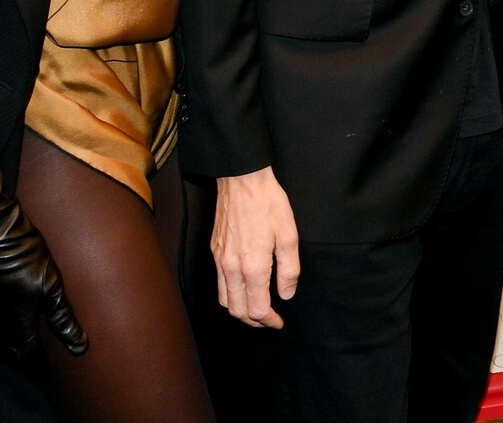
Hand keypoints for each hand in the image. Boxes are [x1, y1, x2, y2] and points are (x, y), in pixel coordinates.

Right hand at [0, 213, 86, 362]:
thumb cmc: (27, 258)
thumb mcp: (52, 287)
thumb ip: (64, 320)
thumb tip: (80, 347)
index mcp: (17, 325)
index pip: (27, 357)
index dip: (37, 367)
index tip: (45, 374)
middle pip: (8, 355)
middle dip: (21, 362)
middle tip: (34, 365)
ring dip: (5, 351)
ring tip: (18, 353)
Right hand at [212, 168, 300, 328]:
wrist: (242, 180)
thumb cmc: (268, 204)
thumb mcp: (289, 234)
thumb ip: (289, 269)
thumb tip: (286, 294)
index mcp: (253, 266)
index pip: (257, 309)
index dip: (269, 322)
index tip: (279, 322)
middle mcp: (231, 268)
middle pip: (237, 311)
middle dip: (254, 322)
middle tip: (269, 321)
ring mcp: (220, 260)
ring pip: (224, 300)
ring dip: (240, 310)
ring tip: (256, 309)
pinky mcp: (214, 252)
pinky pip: (219, 284)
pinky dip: (230, 295)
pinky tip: (244, 288)